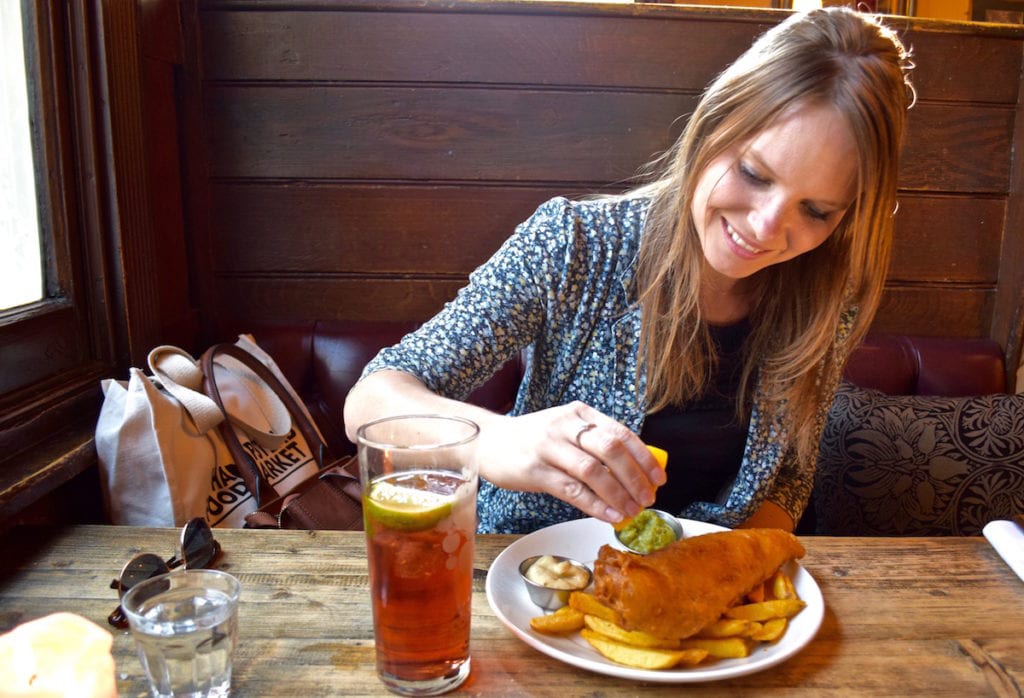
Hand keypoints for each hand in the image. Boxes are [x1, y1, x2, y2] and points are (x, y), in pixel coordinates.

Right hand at [473, 401, 666, 523]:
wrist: (489, 442)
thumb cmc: (534, 441)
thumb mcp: (566, 430)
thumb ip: (594, 444)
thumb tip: (635, 473)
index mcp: (579, 413)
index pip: (620, 433)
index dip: (644, 457)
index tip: (659, 478)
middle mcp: (565, 425)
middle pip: (610, 449)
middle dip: (635, 477)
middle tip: (648, 498)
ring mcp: (548, 447)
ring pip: (593, 471)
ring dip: (618, 494)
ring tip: (632, 511)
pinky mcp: (534, 470)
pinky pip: (571, 490)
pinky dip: (595, 505)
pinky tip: (609, 515)